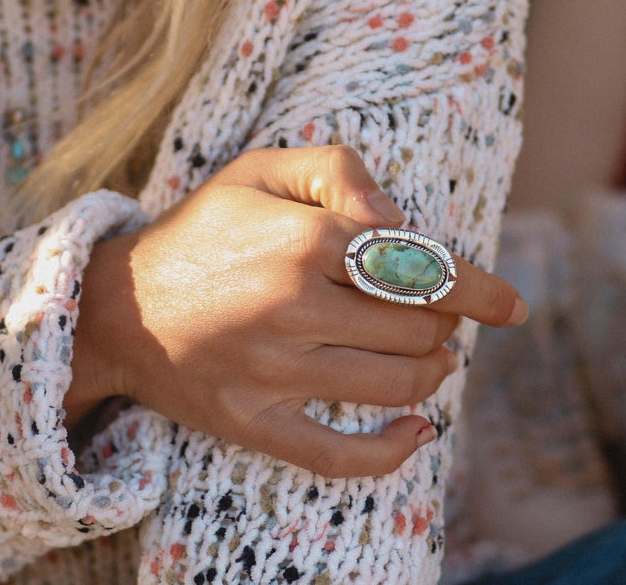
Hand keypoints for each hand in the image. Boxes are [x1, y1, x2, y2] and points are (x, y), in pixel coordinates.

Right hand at [69, 146, 526, 476]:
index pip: (418, 267)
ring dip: (431, 370)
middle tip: (431, 314)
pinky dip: (394, 449)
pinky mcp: (253, 421)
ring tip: (428, 355)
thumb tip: (398, 218)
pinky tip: (417, 432)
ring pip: (395, 384)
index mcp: (302, 240)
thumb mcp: (259, 171)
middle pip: (417, 327)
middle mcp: (292, 307)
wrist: (117, 306)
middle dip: (442, 320)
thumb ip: (337, 170)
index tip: (508, 303)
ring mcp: (272, 372)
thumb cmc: (199, 231)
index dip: (475, 287)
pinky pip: (340, 455)